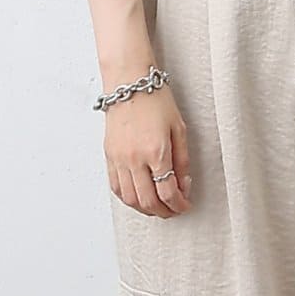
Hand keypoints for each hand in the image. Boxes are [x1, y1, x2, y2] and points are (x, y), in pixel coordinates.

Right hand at [105, 87, 192, 216]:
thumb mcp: (179, 129)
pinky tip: (139, 197)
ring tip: (158, 207)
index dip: (179, 205)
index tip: (185, 205)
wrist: (129, 83)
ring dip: (146, 209)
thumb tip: (183, 185)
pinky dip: (128, 198)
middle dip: (164, 211)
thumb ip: (182, 160)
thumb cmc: (156, 101)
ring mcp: (118, 159)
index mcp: (156, 152)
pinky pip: (116, 187)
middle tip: (174, 210)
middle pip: (148, 201)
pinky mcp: (108, 156)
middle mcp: (134, 159)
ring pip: (130, 199)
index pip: (167, 192)